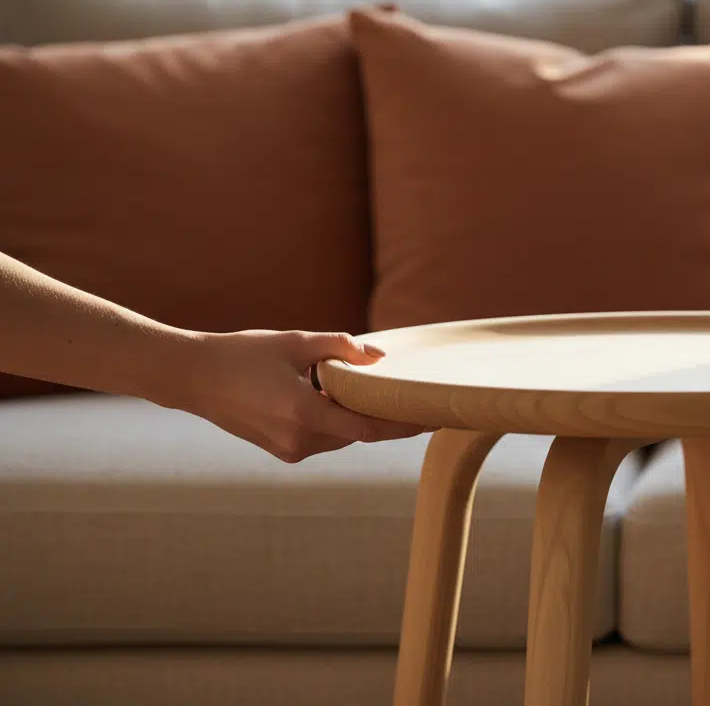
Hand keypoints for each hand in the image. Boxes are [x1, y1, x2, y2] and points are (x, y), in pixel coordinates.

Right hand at [163, 329, 427, 462]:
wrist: (191, 378)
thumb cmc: (240, 355)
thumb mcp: (293, 343)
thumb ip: (339, 348)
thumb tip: (379, 357)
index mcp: (303, 413)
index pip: (369, 428)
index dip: (404, 424)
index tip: (433, 417)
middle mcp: (298, 440)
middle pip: (359, 432)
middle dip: (384, 415)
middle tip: (417, 398)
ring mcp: (289, 450)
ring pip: (342, 435)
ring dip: (357, 415)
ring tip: (372, 391)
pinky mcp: (282, 450)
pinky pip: (323, 437)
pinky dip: (336, 419)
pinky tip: (338, 398)